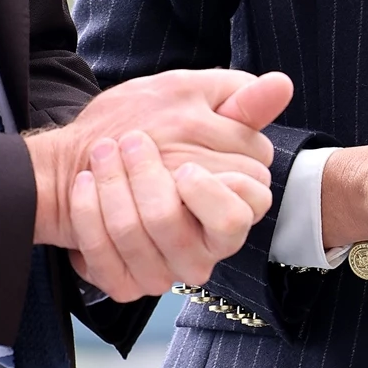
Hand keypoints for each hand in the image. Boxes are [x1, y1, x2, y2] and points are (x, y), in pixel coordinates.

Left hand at [25, 67, 293, 249]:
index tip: (185, 164)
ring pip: (140, 236)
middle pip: (180, 225)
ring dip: (116, 187)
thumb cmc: (155, 131)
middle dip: (151, 178)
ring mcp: (164, 273)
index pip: (244, 211)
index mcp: (233, 213)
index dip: (212, 188)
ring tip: (104, 152)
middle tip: (130, 142)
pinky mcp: (124, 284)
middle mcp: (202, 252)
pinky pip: (106, 258)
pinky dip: (90, 214)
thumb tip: (282, 83)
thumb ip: (241, 103)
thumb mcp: (198, 104)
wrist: (91, 161)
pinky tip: (85, 182)